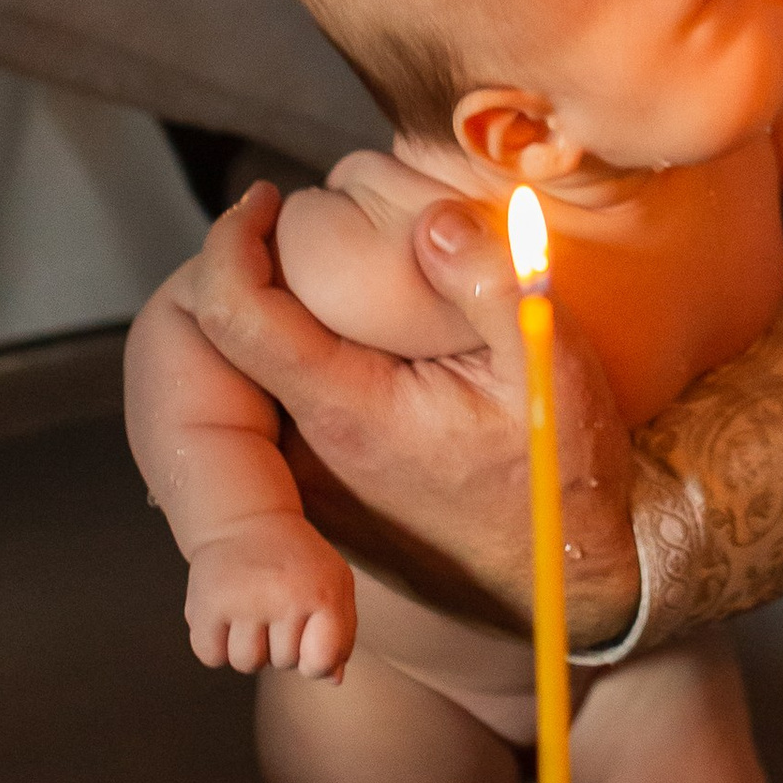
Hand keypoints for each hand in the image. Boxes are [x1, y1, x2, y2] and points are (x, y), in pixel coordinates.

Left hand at [181, 185, 640, 646]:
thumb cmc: (559, 480)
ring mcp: (306, 482)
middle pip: (219, 341)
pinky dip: (282, 357)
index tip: (267, 198)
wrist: (563, 585)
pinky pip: (270, 411)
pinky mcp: (321, 497)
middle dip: (242, 267)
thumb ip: (493, 283)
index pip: (233, 315)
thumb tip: (430, 216)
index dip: (232, 240)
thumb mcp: (551, 368)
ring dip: (261, 312)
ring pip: (239, 379)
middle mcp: (305, 452)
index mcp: (346, 412)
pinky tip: (333, 330)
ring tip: (309, 266)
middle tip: (288, 220)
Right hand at [183, 515, 356, 678]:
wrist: (245, 519)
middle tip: (274, 605)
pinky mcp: (206, 604)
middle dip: (279, 644)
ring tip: (250, 610)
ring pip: (246, 664)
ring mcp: (243, 601)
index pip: (321, 664)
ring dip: (248, 646)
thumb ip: (340, 634)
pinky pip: (212, 656)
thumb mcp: (333, 584)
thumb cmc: (296, 560)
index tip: (308, 634)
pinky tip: (225, 616)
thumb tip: (333, 678)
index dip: (314, 659)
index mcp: (323, 594)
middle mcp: (284, 597)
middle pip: (283, 664)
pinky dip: (215, 644)